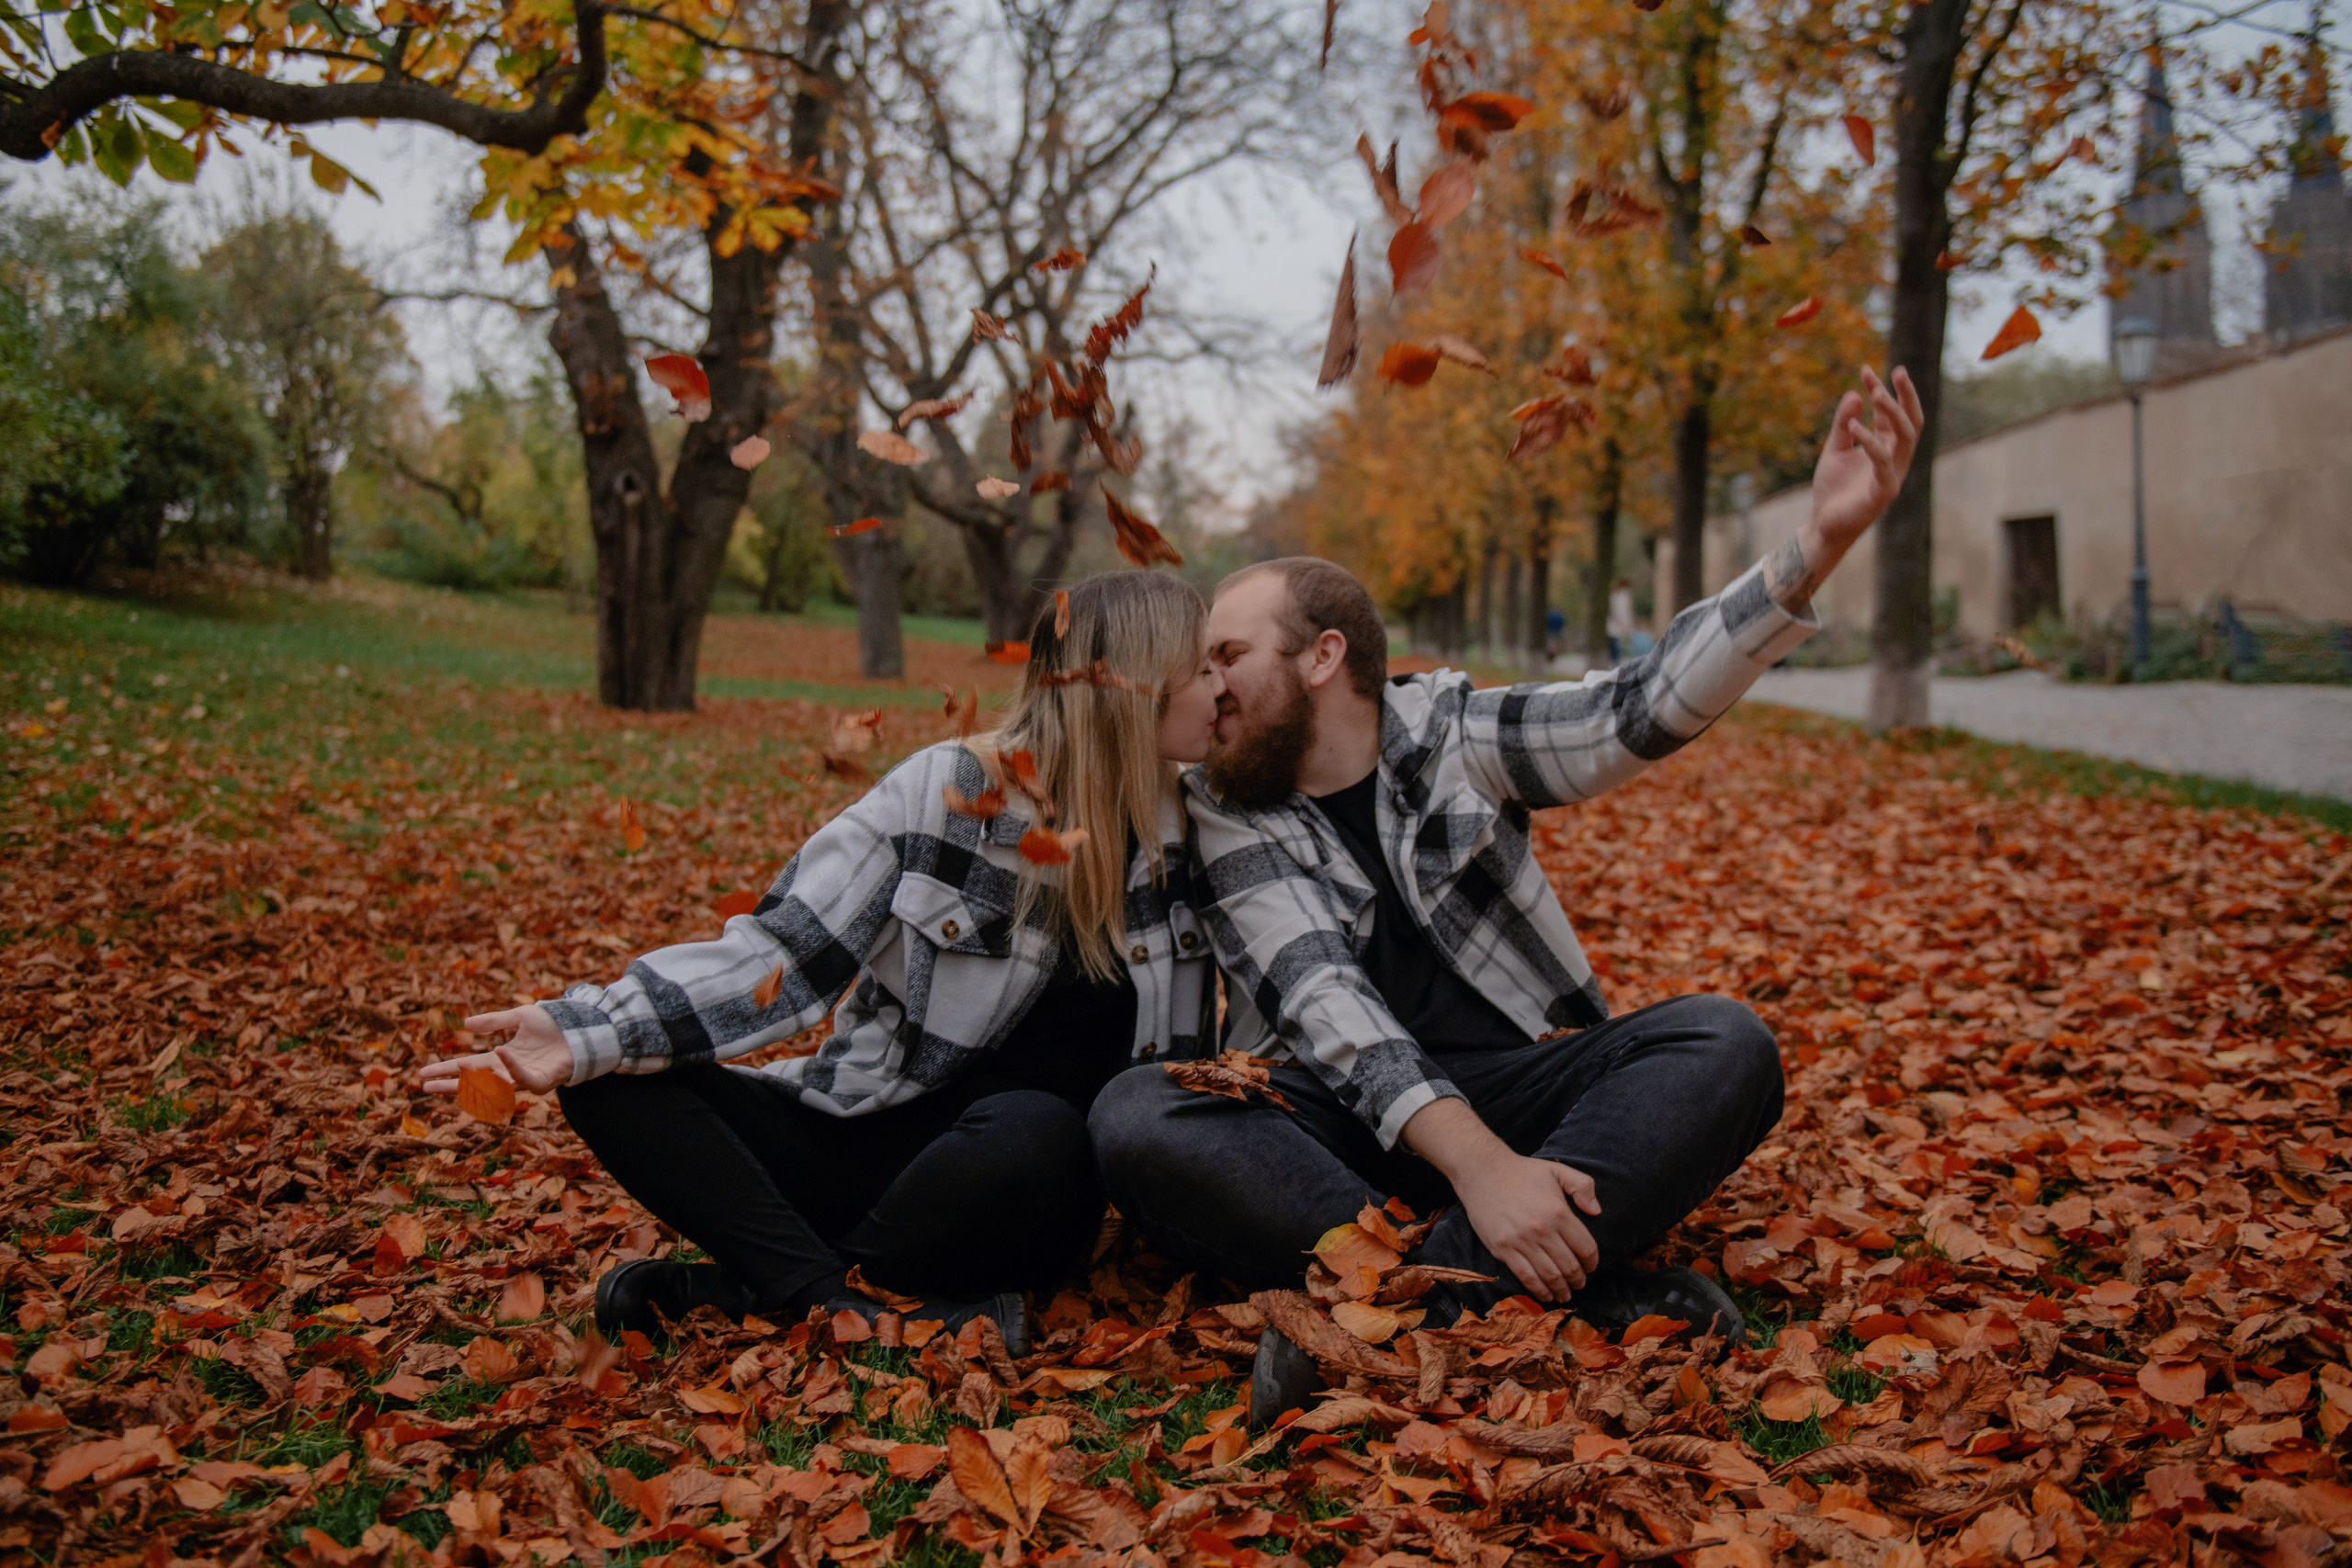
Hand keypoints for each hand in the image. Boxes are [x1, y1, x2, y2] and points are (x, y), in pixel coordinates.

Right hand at [417, 1004, 572, 1096]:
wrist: (581, 1028)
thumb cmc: (553, 1025)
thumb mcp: (519, 1017)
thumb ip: (494, 1021)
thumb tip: (466, 1024)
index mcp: (502, 1058)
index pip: (468, 1067)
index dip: (447, 1070)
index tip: (423, 1075)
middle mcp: (510, 1071)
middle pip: (475, 1081)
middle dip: (451, 1084)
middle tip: (425, 1086)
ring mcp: (526, 1078)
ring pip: (496, 1084)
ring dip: (478, 1076)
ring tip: (460, 1064)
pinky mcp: (543, 1081)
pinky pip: (524, 1078)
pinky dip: (512, 1067)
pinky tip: (500, 1053)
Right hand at [1452, 1152, 1602, 1301]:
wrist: (1482, 1171)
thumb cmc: (1521, 1171)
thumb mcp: (1557, 1170)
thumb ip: (1583, 1186)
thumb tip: (1597, 1211)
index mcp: (1558, 1212)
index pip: (1585, 1247)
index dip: (1592, 1262)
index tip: (1591, 1267)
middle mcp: (1542, 1230)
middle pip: (1569, 1266)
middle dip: (1578, 1279)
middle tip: (1580, 1284)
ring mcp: (1521, 1241)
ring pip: (1549, 1276)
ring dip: (1561, 1290)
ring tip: (1565, 1294)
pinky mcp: (1503, 1249)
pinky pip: (1525, 1277)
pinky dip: (1538, 1291)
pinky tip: (1545, 1295)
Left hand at [1808, 366, 1922, 556]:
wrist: (1823, 524)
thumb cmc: (1832, 488)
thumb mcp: (1835, 449)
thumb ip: (1843, 424)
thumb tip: (1854, 393)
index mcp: (1885, 447)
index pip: (1889, 414)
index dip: (1879, 390)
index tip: (1865, 369)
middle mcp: (1895, 458)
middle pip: (1910, 421)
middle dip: (1905, 395)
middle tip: (1896, 370)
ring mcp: (1893, 474)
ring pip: (1906, 437)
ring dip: (1893, 413)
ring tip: (1875, 393)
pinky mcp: (1884, 491)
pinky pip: (1884, 462)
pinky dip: (1870, 443)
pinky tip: (1854, 427)